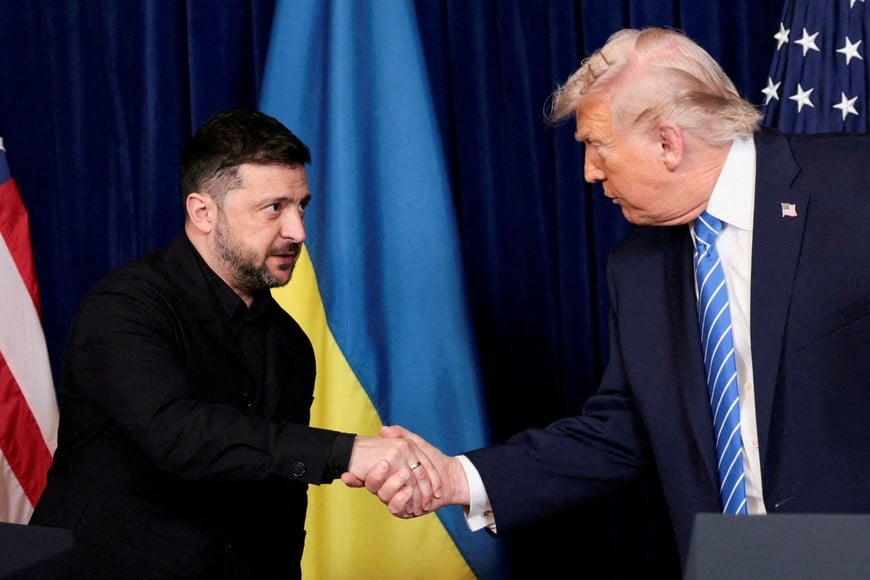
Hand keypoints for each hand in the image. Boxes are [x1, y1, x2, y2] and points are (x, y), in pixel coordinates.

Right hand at [353, 425, 469, 518]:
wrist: (452, 476)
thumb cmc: (434, 457)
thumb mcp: (415, 442)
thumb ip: (400, 434)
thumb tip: (383, 429)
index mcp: (387, 470)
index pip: (374, 471)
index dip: (377, 467)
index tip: (379, 458)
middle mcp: (388, 485)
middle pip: (376, 484)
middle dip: (378, 476)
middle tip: (384, 464)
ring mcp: (395, 498)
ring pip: (385, 495)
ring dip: (393, 485)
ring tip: (402, 474)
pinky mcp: (403, 510)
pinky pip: (396, 507)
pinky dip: (402, 499)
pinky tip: (408, 490)